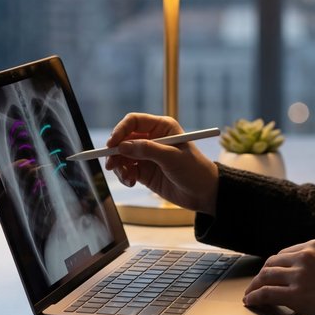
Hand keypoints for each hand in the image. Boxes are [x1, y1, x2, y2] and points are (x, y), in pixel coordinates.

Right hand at [104, 112, 218, 214]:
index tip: (111, 144)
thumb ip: (147, 150)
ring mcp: (147, 155)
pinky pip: (127, 170)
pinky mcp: (144, 171)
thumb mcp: (172, 158)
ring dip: (120, 167)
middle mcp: (153, 138)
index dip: (120, 130)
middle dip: (116, 152)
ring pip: (122, 156)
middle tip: (111, 165)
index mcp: (162, 127)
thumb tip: (122, 146)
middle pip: (124, 139)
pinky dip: (125, 176)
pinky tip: (132, 182)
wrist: (203, 193)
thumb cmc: (194, 170)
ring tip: (128, 178)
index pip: (133, 121)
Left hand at [242, 240, 314, 314]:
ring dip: (255, 285)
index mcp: (314, 245)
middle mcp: (305, 256)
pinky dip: (255, 296)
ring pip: (266, 276)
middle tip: (257, 284)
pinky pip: (267, 292)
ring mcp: (299, 274)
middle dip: (263, 274)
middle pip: (273, 262)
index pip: (284, 253)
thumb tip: (294, 271)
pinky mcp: (295, 293)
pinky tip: (251, 300)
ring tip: (250, 293)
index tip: (269, 272)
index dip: (274, 265)